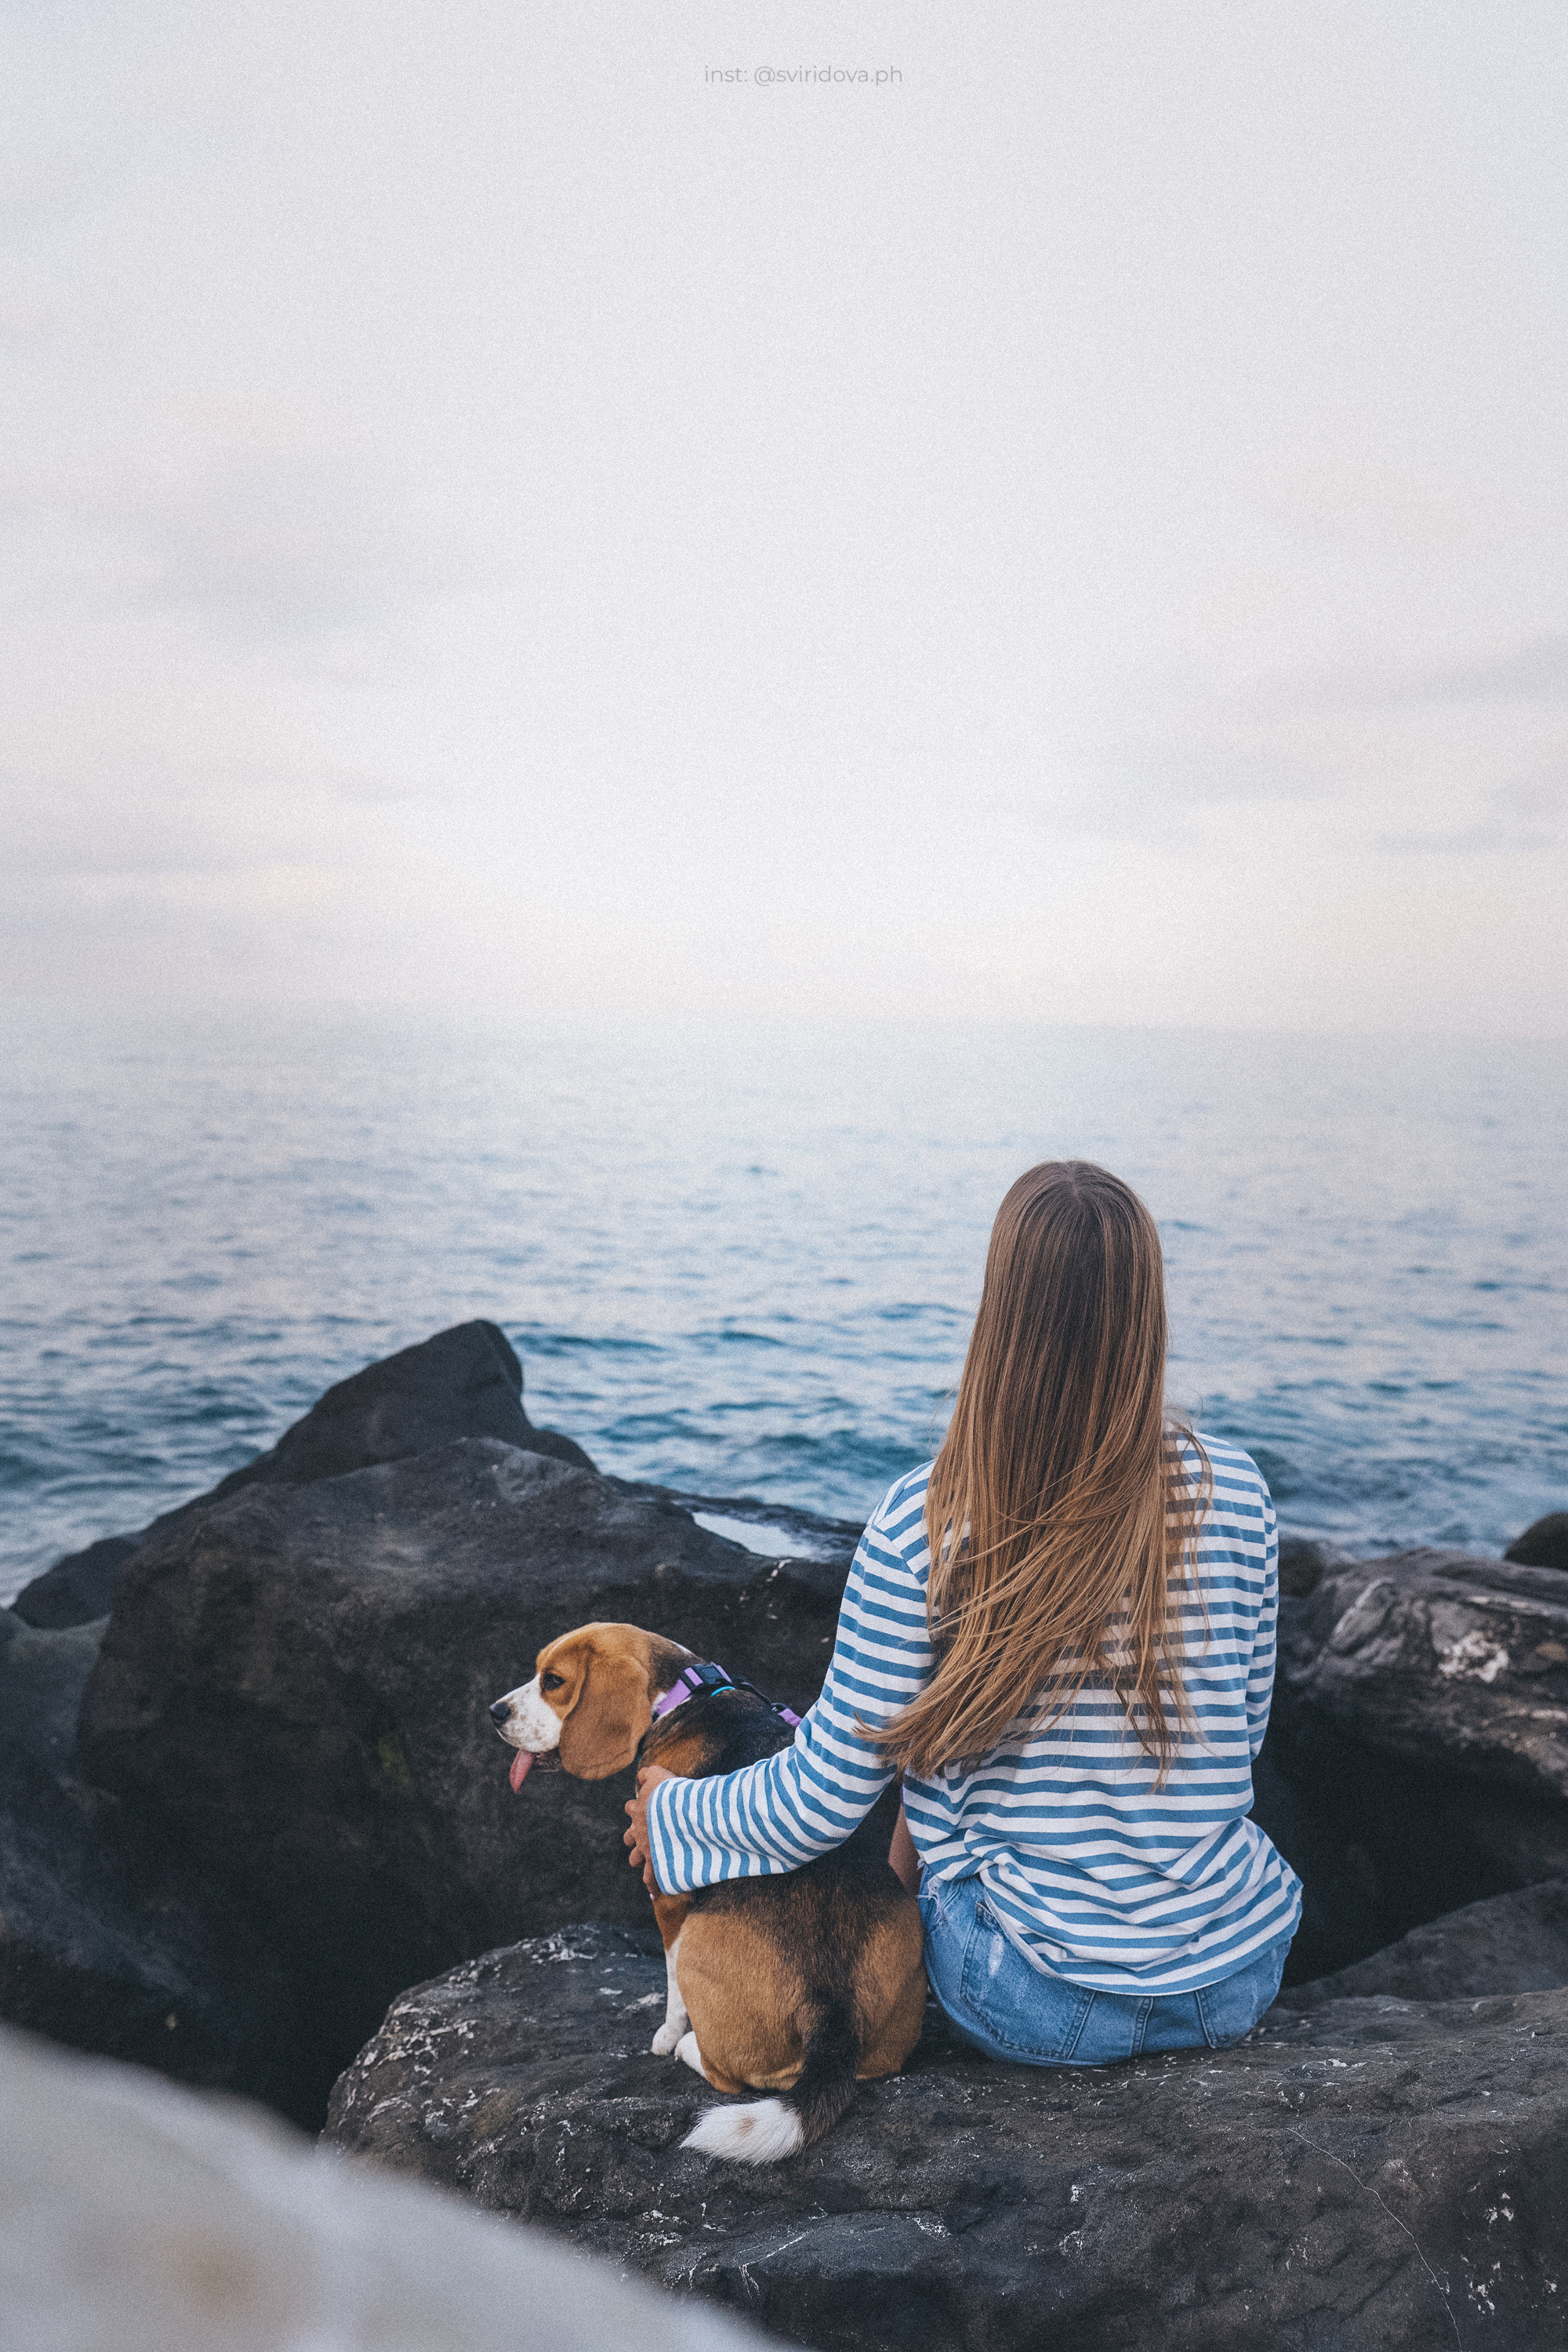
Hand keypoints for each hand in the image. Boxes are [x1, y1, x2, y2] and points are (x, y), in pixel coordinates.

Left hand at [623, 1764, 675, 1895]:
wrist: (675, 1813)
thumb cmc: (668, 1792)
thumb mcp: (657, 1774)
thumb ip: (647, 1773)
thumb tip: (640, 1775)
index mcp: (637, 1810)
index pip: (630, 1808)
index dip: (636, 1808)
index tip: (644, 1808)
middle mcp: (637, 1830)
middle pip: (628, 1837)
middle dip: (634, 1838)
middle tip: (644, 1838)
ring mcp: (645, 1848)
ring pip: (635, 1859)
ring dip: (639, 1860)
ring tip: (647, 1862)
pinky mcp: (654, 1862)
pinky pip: (650, 1878)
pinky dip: (652, 1886)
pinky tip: (654, 1894)